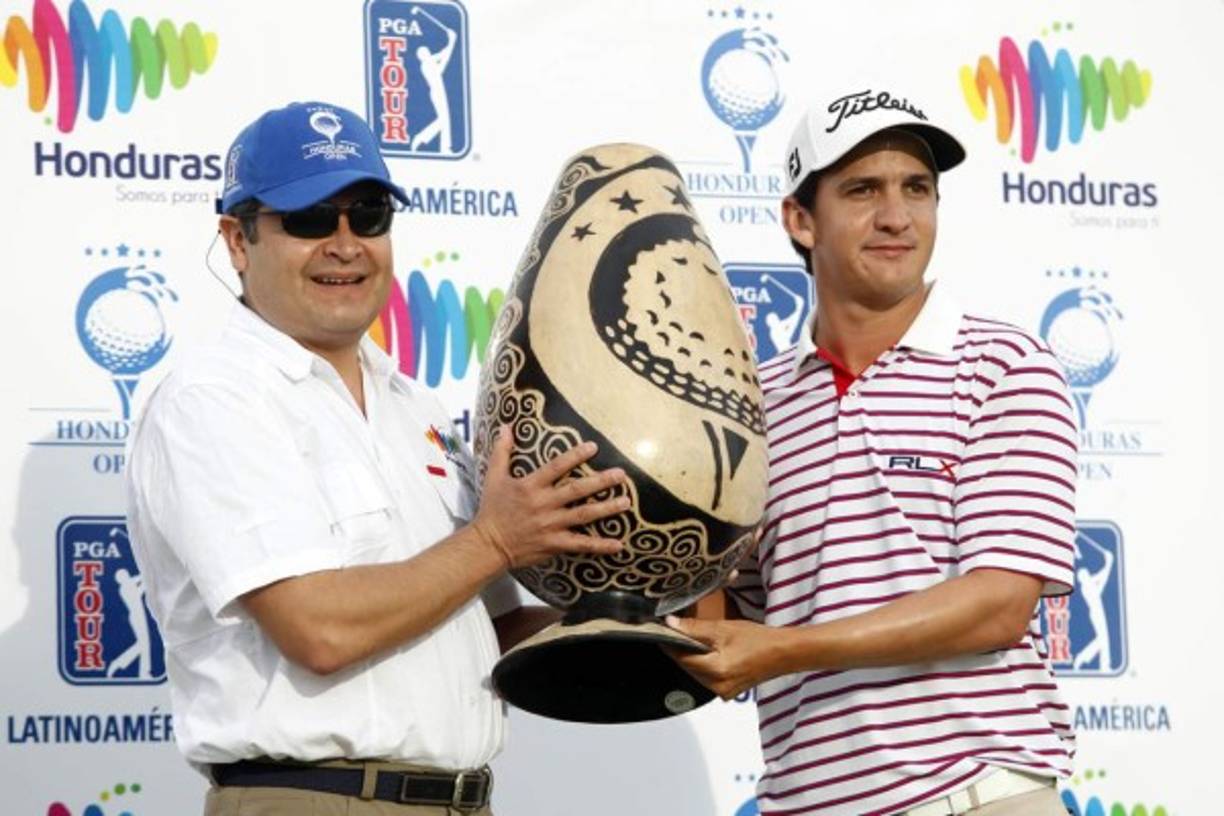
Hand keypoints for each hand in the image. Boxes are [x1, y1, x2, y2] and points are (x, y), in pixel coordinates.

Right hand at [471, 426, 628, 568]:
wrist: (488, 545)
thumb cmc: (492, 509)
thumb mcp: (493, 477)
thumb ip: (502, 452)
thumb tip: (505, 427)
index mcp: (531, 486)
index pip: (556, 467)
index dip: (574, 456)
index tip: (593, 447)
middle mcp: (543, 505)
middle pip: (577, 490)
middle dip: (600, 481)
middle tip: (621, 474)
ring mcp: (551, 525)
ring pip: (584, 516)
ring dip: (606, 509)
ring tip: (626, 501)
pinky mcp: (555, 544)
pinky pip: (581, 545)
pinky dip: (600, 545)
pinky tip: (618, 544)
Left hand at [665, 615, 791, 698]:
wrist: (784, 653)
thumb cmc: (758, 640)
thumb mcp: (724, 629)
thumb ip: (695, 628)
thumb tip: (670, 623)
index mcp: (716, 671)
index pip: (680, 658)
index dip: (668, 643)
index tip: (659, 630)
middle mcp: (717, 687)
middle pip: (686, 667)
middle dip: (680, 650)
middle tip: (675, 630)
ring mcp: (722, 692)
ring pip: (695, 672)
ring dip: (691, 657)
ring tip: (693, 639)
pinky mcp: (727, 692)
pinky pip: (706, 677)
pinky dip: (703, 664)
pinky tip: (708, 651)